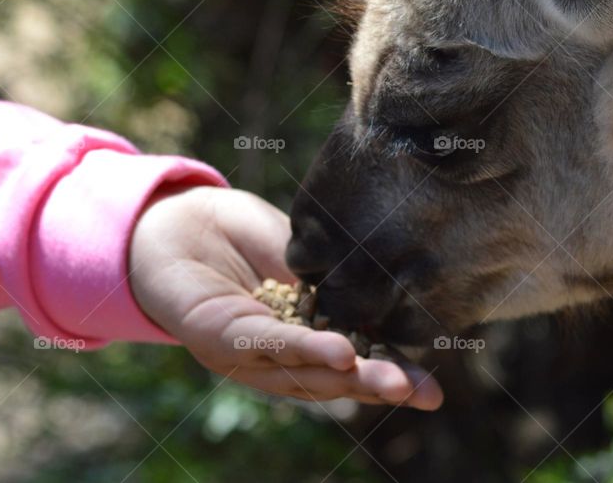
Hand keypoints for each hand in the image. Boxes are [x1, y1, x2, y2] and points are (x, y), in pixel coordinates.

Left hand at [129, 185, 442, 409]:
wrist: (181, 218)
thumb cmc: (244, 237)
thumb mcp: (305, 260)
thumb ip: (336, 285)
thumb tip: (389, 299)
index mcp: (302, 338)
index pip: (352, 361)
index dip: (390, 374)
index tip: (432, 389)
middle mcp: (275, 357)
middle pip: (332, 378)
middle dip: (379, 386)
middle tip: (423, 394)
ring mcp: (246, 353)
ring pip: (302, 371)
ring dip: (350, 377)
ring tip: (392, 381)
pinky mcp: (216, 338)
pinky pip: (266, 344)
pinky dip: (305, 350)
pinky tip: (341, 354)